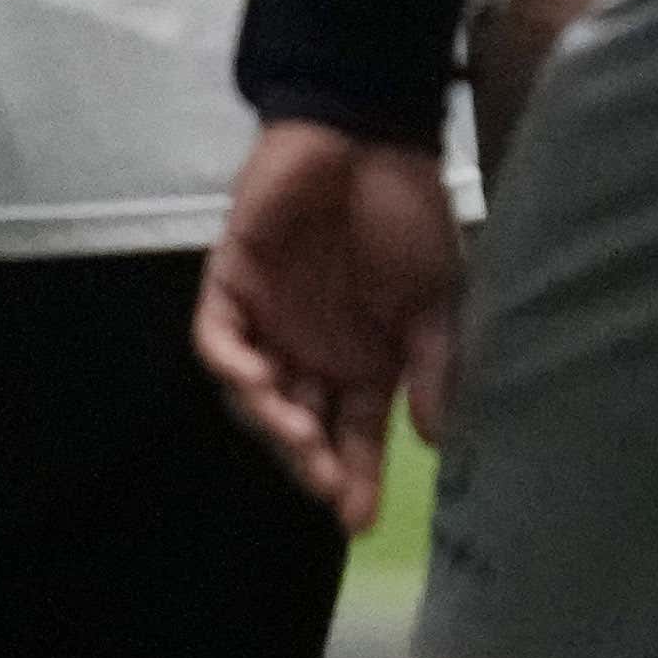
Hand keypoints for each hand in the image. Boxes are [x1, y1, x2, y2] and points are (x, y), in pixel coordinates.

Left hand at [197, 116, 464, 533]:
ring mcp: (268, 321)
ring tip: (298, 437)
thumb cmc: (408, 214)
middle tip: (327, 486)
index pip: (354, 434)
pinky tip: (258, 382)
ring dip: (274, 422)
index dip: (355, 476)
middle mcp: (311, 350)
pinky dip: (234, 366)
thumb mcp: (438, 298)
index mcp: (364, 359)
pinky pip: (219, 341)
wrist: (367, 138)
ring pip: (257, 394)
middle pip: (302, 426)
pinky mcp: (231, 287)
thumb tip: (436, 439)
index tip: (360, 518)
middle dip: (311, 461)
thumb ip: (432, 365)